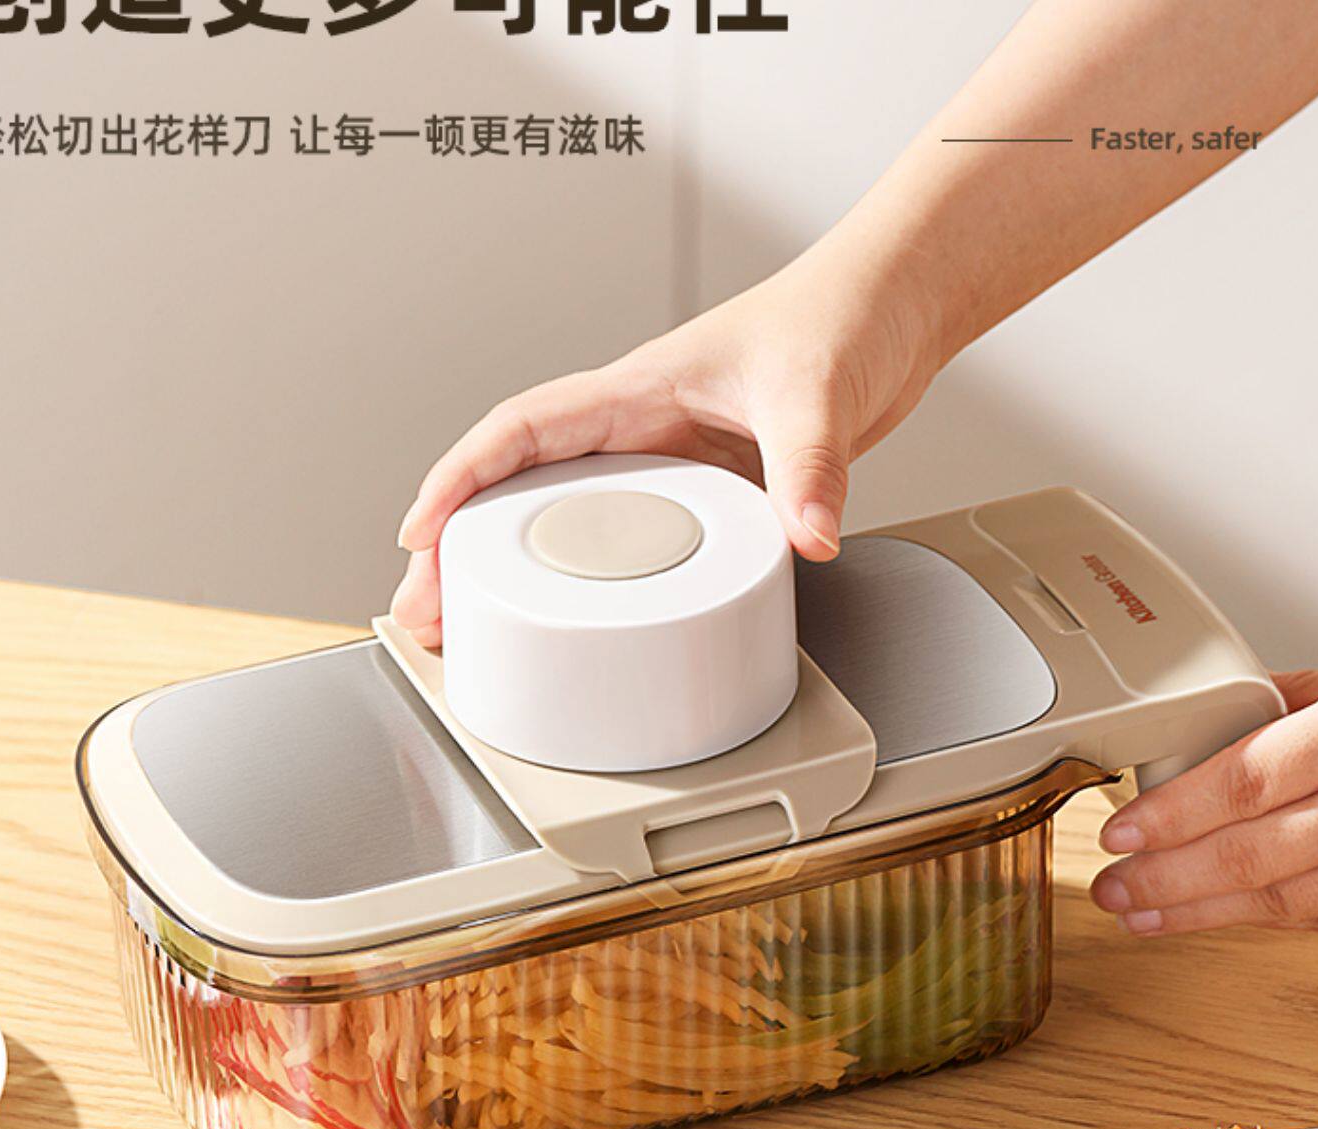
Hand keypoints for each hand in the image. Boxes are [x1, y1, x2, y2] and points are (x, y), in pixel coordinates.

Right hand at [390, 252, 943, 646]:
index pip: (523, 430)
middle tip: (427, 613)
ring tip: (466, 631)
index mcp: (639, 387)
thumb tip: (808, 535)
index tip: (423, 534)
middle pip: (517, 487)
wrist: (894, 308)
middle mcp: (638, 426)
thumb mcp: (820, 391)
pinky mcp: (700, 494)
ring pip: (557, 519)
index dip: (462, 479)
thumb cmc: (844, 315)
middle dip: (458, 549)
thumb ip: (812, 466)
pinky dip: (578, 581)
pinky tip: (562, 622)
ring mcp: (663, 462)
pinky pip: (619, 542)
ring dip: (505, 571)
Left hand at [1092, 665, 1317, 933]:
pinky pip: (1316, 920)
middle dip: (1166, 878)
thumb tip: (1196, 714)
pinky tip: (1205, 916)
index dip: (1174, 814)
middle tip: (1111, 887)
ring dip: (1198, 912)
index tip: (1119, 834)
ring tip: (1138, 913)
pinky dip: (1255, 921)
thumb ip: (1277, 701)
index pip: (1246, 781)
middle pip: (1250, 853)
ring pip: (1279, 900)